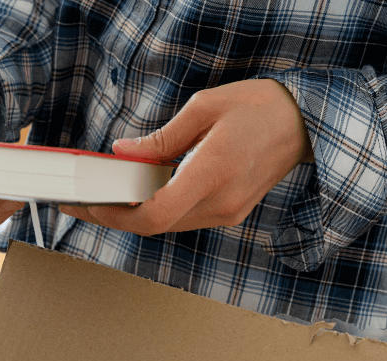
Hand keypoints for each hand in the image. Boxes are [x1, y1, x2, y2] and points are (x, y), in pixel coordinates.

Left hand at [59, 79, 312, 235]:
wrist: (305, 123)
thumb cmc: (258, 107)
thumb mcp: (203, 108)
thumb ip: (160, 138)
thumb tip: (123, 154)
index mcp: (212, 174)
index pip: (155, 214)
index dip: (116, 215)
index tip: (89, 204)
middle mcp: (220, 203)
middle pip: (155, 225)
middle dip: (114, 217)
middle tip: (82, 204)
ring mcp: (227, 213)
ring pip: (168, 225)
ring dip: (134, 215)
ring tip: (103, 198)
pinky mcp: (230, 212)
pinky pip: (184, 218)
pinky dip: (157, 209)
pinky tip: (138, 195)